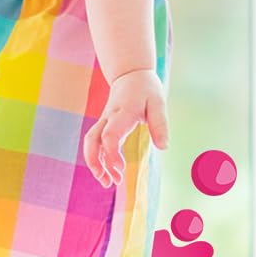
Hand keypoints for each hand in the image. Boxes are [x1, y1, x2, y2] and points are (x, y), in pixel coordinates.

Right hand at [84, 68, 168, 187]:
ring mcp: (104, 121)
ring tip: (108, 183)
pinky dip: (100, 159)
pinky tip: (109, 172)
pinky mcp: (104, 125)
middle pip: (92, 140)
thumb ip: (160, 124)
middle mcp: (109, 117)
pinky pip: (96, 143)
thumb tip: (164, 147)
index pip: (110, 135)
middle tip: (109, 182)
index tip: (121, 169)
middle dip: (96, 162)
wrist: (130, 73)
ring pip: (91, 143)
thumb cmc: (146, 88)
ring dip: (95, 164)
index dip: (112, 154)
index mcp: (123, 112)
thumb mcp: (158, 102)